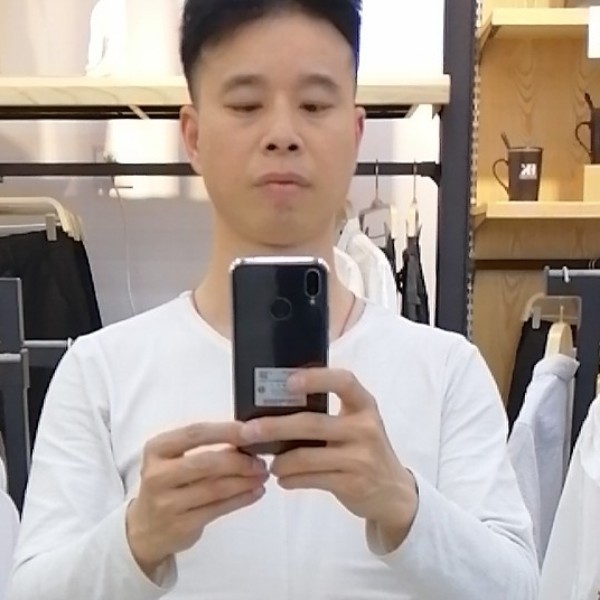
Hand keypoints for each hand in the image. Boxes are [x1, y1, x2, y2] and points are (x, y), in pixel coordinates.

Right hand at [127, 423, 268, 576]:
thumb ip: (203, 448)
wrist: (144, 530)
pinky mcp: (181, 525)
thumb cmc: (167, 485)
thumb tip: (245, 439)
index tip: (251, 431)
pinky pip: (219, 508)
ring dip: (245, 481)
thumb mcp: (174, 460)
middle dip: (239, 461)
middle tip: (261, 461)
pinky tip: (255, 492)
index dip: (226, 431)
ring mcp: (168, 503)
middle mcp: (158, 475)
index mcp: (157, 449)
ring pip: (216, 488)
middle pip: (207, 462)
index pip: (195, 433)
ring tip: (261, 475)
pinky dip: (241, 499)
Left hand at [239, 369, 418, 551]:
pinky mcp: (352, 483)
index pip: (343, 382)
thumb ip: (328, 415)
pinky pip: (310, 479)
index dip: (316, 378)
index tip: (289, 380)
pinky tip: (283, 478)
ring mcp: (360, 457)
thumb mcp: (357, 425)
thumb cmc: (365, 450)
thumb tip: (275, 409)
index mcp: (365, 406)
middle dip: (274, 427)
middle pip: (311, 423)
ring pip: (306, 456)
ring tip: (269, 463)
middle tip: (248, 431)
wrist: (394, 493)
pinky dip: (290, 479)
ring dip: (280, 461)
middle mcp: (365, 428)